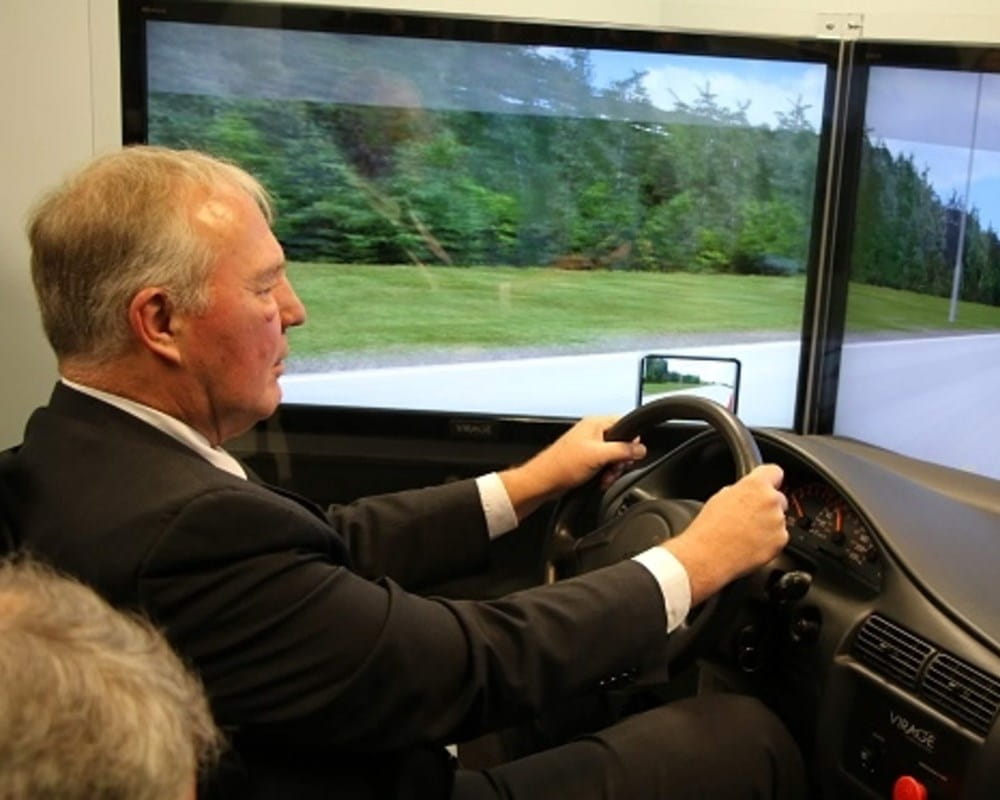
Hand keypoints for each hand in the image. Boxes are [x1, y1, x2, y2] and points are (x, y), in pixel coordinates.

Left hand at [499, 415, 646, 521]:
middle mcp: (593, 433)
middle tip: (613, 468)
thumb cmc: (562, 465)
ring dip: (612, 470)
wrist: (544, 482)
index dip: (631, 440)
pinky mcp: (587, 461)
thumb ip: (623, 450)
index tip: (629, 454)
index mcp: (595, 423)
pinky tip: (599, 481)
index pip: (625, 424)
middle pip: (622, 443)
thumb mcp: (599, 455)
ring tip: (603, 477)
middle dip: (620, 460)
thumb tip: (641, 449)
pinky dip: (605, 475)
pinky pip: (605, 466)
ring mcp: (590, 447)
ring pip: (614, 457)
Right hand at [664, 464, 788, 605]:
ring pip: (778, 519)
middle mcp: (771, 501)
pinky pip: (779, 537)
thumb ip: (741, 490)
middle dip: (766, 505)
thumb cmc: (709, 528)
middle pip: (777, 498)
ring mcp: (778, 522)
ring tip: (746, 533)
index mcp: (755, 485)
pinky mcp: (780, 541)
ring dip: (767, 524)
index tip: (767, 484)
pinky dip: (769, 540)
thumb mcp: (720, 497)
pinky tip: (750, 544)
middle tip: (748, 516)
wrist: (708, 556)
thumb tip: (747, 492)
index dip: (769, 479)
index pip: (774, 472)